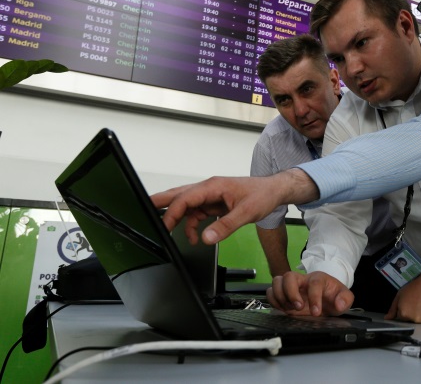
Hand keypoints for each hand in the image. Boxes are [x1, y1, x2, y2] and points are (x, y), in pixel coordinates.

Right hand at [151, 169, 317, 244]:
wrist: (274, 191)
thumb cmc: (262, 195)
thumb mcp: (246, 212)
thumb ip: (226, 226)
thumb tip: (207, 238)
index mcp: (213, 185)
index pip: (186, 198)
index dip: (172, 212)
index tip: (166, 227)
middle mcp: (209, 188)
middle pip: (179, 195)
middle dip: (161, 202)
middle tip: (141, 208)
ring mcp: (211, 195)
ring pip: (186, 205)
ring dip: (179, 219)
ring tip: (171, 234)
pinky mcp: (215, 203)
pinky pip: (197, 213)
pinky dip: (192, 224)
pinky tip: (195, 236)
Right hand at [267, 271, 353, 316]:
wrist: (327, 297)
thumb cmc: (334, 296)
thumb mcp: (345, 297)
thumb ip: (345, 299)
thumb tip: (339, 304)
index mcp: (319, 279)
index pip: (314, 283)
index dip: (314, 297)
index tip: (316, 312)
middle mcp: (303, 280)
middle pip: (289, 276)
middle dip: (291, 293)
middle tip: (298, 307)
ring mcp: (291, 286)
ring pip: (277, 281)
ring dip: (280, 297)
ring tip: (289, 309)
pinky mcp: (283, 294)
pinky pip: (271, 291)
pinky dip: (273, 300)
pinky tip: (282, 309)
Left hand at [384, 272, 420, 322]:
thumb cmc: (418, 284)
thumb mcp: (401, 293)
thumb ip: (393, 308)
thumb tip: (387, 318)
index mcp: (405, 314)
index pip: (404, 318)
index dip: (408, 310)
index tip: (413, 303)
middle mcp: (417, 320)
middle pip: (416, 322)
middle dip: (418, 314)